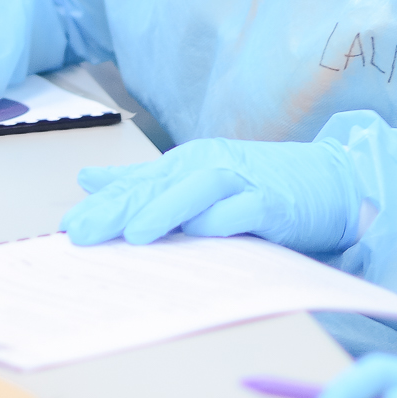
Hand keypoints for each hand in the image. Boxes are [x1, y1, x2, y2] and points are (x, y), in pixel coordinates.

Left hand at [59, 137, 357, 254]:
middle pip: (159, 185)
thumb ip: (141, 180)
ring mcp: (243, 182)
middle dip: (118, 208)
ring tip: (133, 235)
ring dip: (166, 210)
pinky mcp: (273, 203)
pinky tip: (203, 233)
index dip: (102, 204)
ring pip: (198, 189)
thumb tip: (86, 179)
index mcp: (186, 163)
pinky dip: (224, 220)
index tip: (67, 226)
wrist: (329, 181)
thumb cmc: (256, 184)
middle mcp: (210, 166)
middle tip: (81, 233)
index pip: (138, 183)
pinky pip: (245, 211)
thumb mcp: (193, 178)